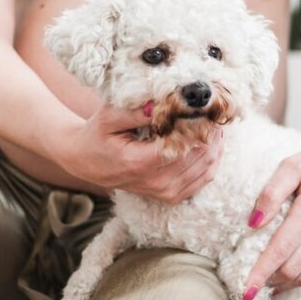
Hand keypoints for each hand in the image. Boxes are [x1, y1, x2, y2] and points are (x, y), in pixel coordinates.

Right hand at [59, 104, 223, 203]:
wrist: (85, 162)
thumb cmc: (96, 135)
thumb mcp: (108, 117)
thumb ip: (136, 111)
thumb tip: (164, 103)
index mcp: (140, 162)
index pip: (183, 144)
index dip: (198, 125)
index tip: (203, 108)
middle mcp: (156, 182)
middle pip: (199, 157)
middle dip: (210, 133)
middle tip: (214, 112)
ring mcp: (164, 192)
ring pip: (206, 169)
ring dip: (214, 145)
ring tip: (214, 124)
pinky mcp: (170, 196)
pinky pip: (202, 180)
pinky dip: (211, 161)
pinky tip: (211, 143)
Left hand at [243, 128, 300, 295]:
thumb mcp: (294, 165)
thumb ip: (271, 192)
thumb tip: (253, 223)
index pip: (280, 251)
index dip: (260, 273)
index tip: (244, 291)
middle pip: (291, 269)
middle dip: (267, 280)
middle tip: (248, 281)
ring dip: (282, 282)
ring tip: (264, 280)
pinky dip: (300, 277)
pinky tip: (285, 277)